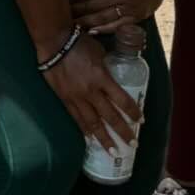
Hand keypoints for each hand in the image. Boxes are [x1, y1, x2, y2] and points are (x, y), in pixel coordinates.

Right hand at [42, 32, 140, 149]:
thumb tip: (113, 74)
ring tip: (112, 152)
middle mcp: (91, 91)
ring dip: (104, 139)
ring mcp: (76, 98)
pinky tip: (90, 139)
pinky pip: (76, 118)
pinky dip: (84, 130)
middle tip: (132, 144)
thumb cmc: (79, 42)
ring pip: (92, 123)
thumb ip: (106, 66)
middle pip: (109, 116)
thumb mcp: (99, 52)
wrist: (53, 43)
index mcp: (102, 78)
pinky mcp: (64, 100)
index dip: (133, 112)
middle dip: (122, 132)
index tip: (141, 121)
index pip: (122, 100)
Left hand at [69, 0, 164, 29]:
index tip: (65, 1)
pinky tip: (91, 31)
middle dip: (78, 11)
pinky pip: (118, 26)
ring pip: (104, 17)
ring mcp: (131, 7)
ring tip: (73, 26)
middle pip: (95, 5)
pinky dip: (104, 29)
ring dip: (87, 23)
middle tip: (63, 17)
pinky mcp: (137, 16)